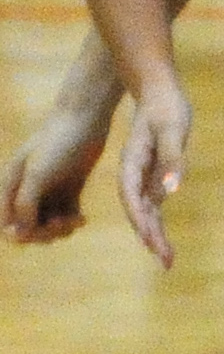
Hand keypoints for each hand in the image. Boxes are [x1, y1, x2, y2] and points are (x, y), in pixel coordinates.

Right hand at [4, 96, 116, 243]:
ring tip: (76, 220)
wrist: (86, 118)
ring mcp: (47, 191)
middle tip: (65, 223)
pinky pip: (65, 216)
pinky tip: (82, 217)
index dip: (22, 234)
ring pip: (48, 225)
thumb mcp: (37, 174)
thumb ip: (25, 204)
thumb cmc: (58, 143)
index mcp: (9, 187)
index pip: (7, 226)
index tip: (43, 229)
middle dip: (45, 233)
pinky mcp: (68, 189)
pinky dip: (72, 221)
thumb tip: (20, 231)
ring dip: (60, 229)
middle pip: (28, 229)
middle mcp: (25, 191)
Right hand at [114, 72, 192, 267]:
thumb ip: (172, 159)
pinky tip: (160, 236)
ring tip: (166, 257)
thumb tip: (171, 190)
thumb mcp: (173, 129)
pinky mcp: (151, 173)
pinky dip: (155, 220)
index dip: (142, 222)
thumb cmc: (166, 106)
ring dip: (154, 233)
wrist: (157, 89)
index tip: (152, 244)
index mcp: (132, 162)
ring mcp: (141, 174)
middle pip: (139, 210)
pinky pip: (151, 202)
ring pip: (145, 209)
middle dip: (151, 237)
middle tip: (167, 263)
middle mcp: (132, 172)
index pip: (134, 199)